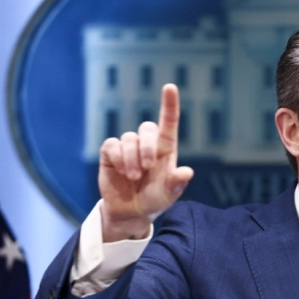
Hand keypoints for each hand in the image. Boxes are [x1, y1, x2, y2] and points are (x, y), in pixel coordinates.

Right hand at [98, 84, 193, 241]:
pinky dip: (118, 159)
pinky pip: (112, 145)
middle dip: (147, 147)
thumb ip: (176, 183)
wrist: (131, 211)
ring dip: (131, 159)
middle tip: (147, 168)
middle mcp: (148, 144)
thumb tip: (187, 172)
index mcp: (166, 149)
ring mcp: (128, 147)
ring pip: (128, 139)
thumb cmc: (155, 199)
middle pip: (147, 128)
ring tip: (133, 177)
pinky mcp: (111, 153)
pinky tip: (122, 172)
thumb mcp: (169, 195)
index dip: (169, 104)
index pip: (169, 122)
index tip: (170, 87)